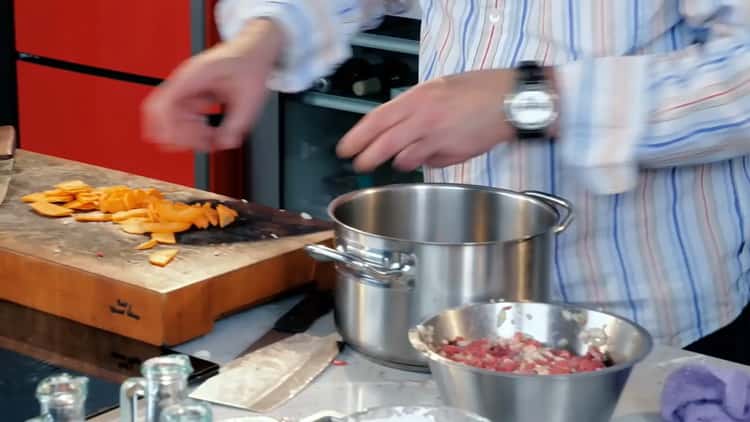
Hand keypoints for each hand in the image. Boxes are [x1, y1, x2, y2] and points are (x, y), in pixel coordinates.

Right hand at [142, 19, 283, 151]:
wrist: (253, 52)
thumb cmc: (249, 65)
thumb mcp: (249, 99)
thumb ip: (236, 124)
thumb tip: (224, 144)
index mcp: (194, 76)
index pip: (164, 103)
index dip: (165, 126)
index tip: (175, 142)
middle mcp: (185, 82)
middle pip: (163, 114)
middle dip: (179, 134)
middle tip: (202, 143)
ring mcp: (187, 89)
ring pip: (171, 118)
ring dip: (186, 134)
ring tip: (209, 139)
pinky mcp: (193, 96)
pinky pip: (182, 117)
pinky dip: (193, 129)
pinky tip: (208, 133)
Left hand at [336, 69, 516, 171]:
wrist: (508, 100)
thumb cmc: (477, 91)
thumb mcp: (437, 88)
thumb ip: (414, 109)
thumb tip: (395, 128)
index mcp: (417, 98)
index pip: (377, 119)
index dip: (357, 136)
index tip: (345, 148)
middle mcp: (424, 117)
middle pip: (384, 143)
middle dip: (367, 158)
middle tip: (359, 165)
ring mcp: (438, 137)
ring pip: (405, 158)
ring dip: (400, 161)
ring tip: (404, 158)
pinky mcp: (452, 153)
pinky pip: (429, 163)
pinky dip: (426, 162)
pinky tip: (435, 152)